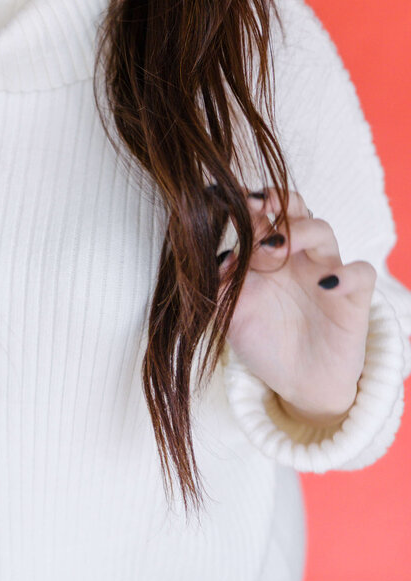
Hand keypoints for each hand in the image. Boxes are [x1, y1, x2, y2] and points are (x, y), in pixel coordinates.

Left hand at [220, 188, 376, 423]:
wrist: (297, 383)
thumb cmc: (263, 340)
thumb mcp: (231, 313)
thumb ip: (219, 284)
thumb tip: (218, 257)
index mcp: (266, 252)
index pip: (259, 213)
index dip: (245, 201)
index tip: (226, 197)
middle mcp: (297, 255)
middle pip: (294, 208)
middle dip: (276, 201)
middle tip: (254, 207)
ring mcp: (326, 271)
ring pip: (323, 231)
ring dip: (300, 232)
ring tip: (277, 250)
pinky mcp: (353, 298)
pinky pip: (362, 273)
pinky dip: (348, 274)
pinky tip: (325, 285)